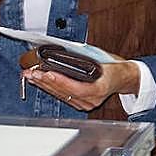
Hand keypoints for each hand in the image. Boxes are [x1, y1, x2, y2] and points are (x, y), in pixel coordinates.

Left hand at [22, 59, 140, 111]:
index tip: (45, 73)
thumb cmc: (114, 67)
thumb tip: (62, 52)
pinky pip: (64, 96)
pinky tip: (42, 83)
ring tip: (31, 76)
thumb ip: (83, 58)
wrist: (124, 78)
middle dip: (45, 81)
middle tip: (31, 72)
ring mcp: (86, 104)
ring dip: (45, 85)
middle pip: (64, 92)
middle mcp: (91, 100)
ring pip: (61, 95)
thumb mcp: (101, 59)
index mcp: (98, 89)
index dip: (58, 81)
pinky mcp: (82, 104)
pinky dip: (52, 89)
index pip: (74, 87)